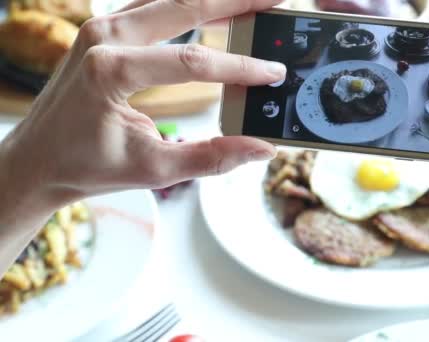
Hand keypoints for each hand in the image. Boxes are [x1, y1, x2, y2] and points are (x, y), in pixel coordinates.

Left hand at [0, 0, 284, 269]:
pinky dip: (190, 5)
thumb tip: (262, 148)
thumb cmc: (87, 165)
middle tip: (278, 0)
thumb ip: (212, 157)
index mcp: (110, 70)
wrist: (38, 159)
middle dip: (238, 2)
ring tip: (257, 0)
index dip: (240, 67)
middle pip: (185, 6)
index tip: (275, 71)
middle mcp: (104, 36)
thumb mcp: (153, 168)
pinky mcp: (106, 27)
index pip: (193, 62)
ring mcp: (102, 25)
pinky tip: (217, 6)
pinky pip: (155, 4)